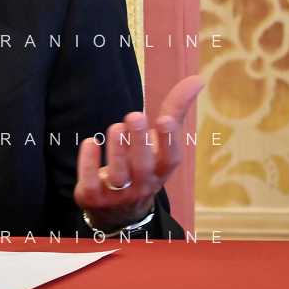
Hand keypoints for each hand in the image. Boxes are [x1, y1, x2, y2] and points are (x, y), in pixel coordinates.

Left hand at [74, 75, 203, 233]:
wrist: (120, 210)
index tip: (165, 119)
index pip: (170, 158)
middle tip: (134, 115)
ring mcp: (118, 193)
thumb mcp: (161, 141)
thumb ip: (176, 110)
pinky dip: (89, 164)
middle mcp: (143, 183)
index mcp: (161, 169)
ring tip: (116, 127)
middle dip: (139, 141)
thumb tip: (198, 78)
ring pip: (120, 175)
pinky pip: (91, 182)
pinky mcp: (94, 196)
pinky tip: (90, 142)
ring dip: (117, 151)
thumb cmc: (145, 164)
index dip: (169, 141)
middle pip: (144, 165)